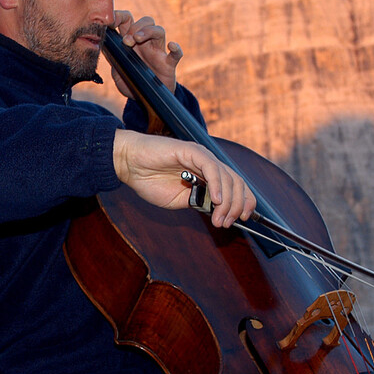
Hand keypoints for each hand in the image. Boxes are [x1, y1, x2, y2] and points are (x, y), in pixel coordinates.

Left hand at [112, 10, 181, 96]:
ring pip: (159, 30)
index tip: (111, 22)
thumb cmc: (132, 83)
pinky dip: (176, 48)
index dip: (120, 16)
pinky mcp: (168, 64)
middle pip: (146, 21)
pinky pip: (176, 54)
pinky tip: (171, 46)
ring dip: (148, 31)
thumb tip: (104, 47)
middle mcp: (145, 44)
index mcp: (131, 43)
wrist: (146, 100)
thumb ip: (112, 60)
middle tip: (126, 41)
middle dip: (135, 26)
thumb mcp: (117, 72)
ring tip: (137, 39)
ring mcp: (158, 52)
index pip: (128, 21)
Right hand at [112, 129, 255, 227]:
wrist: (129, 165)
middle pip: (236, 182)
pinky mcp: (191, 151)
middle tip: (225, 222)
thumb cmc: (150, 181)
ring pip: (227, 176)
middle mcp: (208, 164)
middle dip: (236, 206)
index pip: (236, 186)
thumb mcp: (179, 201)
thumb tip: (217, 212)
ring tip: (219, 218)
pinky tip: (215, 199)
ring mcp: (201, 156)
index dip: (244, 201)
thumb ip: (198, 203)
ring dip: (227, 201)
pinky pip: (211, 167)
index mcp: (207, 175)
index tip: (244, 219)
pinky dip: (217, 184)